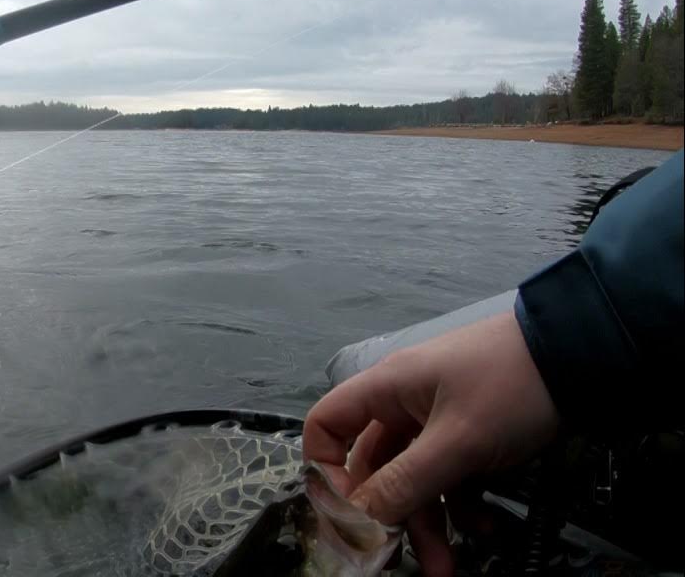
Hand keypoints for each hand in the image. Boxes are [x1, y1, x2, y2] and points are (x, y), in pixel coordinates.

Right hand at [303, 312, 559, 575]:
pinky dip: (460, 503)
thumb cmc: (510, 386)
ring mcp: (436, 417)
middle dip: (387, 514)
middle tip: (400, 557)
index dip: (327, 469)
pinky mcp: (469, 431)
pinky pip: (448, 474)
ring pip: (414, 477)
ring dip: (427, 520)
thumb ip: (405, 481)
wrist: (583, 355)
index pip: (326, 426)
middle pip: (373, 465)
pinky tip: (483, 527)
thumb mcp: (458, 441)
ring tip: (447, 565)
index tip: (349, 512)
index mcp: (385, 389)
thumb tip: (359, 518)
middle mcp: (402, 402)